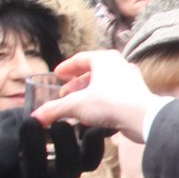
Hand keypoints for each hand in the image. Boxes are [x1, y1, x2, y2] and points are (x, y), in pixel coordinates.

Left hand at [0, 108, 108, 177]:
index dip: (95, 147)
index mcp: (66, 160)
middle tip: (61, 123)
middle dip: (67, 148)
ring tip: (32, 121)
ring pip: (36, 171)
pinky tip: (8, 121)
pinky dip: (8, 140)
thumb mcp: (46, 118)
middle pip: (68, 173)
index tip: (95, 126)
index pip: (88, 162)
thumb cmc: (22, 127)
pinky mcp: (3, 177)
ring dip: (35, 144)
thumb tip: (94, 95)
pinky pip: (7, 163)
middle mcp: (50, 175)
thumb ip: (67, 113)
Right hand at [35, 50, 162, 142]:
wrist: (142, 118)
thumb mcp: (77, 105)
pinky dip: (100, 104)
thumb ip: (56, 109)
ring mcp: (129, 80)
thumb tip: (36, 116)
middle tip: (64, 95)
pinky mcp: (136, 96)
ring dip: (88, 96)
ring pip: (103, 85)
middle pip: (92, 72)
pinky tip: (92, 118)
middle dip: (76, 85)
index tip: (57, 75)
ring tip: (76, 108)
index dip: (67, 67)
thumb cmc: (111, 103)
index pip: (81, 59)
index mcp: (104, 59)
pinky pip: (113, 97)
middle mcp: (119, 65)